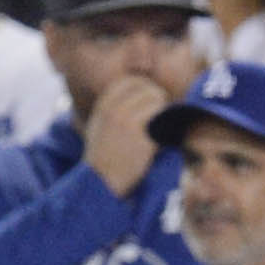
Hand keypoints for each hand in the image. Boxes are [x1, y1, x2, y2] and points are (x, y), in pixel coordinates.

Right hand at [83, 73, 169, 195]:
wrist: (100, 182)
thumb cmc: (102, 157)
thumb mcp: (99, 126)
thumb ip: (113, 109)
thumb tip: (135, 96)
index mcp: (104, 105)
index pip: (131, 82)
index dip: (145, 88)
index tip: (152, 99)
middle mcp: (115, 110)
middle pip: (148, 89)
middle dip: (159, 99)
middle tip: (163, 114)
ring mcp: (129, 123)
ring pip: (158, 103)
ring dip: (164, 114)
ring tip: (163, 128)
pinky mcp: (143, 138)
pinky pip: (162, 123)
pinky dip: (166, 131)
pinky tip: (161, 143)